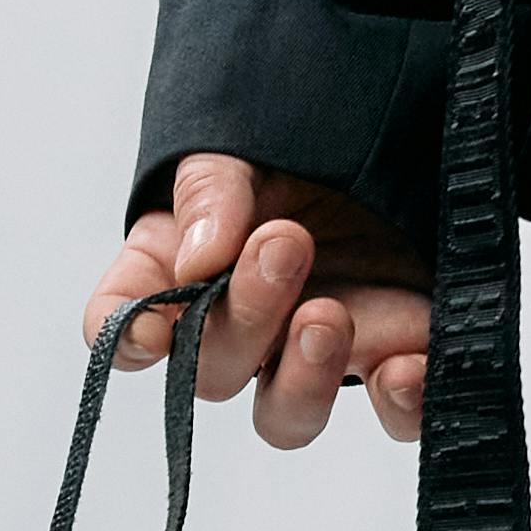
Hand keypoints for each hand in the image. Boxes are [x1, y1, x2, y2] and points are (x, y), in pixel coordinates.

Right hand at [89, 153, 434, 448]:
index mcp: (182, 262)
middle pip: (213, 371)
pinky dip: (401, 404)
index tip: (153, 332)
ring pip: (287, 415)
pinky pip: (395, 414)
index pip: (123, 317)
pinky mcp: (394, 356)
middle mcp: (242, 321)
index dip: (124, 336)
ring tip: (329, 320)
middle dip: (245, 316)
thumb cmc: (305, 132)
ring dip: (303, 382)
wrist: (402, 115)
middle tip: (286, 245)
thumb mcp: (245, 140)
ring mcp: (314, 349)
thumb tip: (200, 260)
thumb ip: (213, 192)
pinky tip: (408, 369)